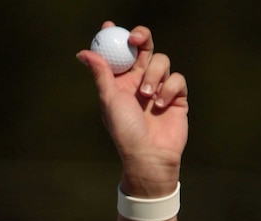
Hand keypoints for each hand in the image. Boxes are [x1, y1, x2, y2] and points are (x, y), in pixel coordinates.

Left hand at [77, 21, 188, 197]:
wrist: (149, 155)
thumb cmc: (124, 130)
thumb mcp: (109, 100)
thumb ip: (101, 73)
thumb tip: (83, 52)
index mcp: (120, 82)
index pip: (119, 53)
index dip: (114, 38)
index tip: (109, 26)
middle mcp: (140, 82)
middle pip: (144, 48)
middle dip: (141, 38)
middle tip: (135, 37)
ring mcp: (159, 87)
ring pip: (162, 61)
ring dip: (154, 75)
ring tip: (146, 96)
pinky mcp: (177, 96)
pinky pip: (177, 78)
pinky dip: (169, 88)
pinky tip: (160, 105)